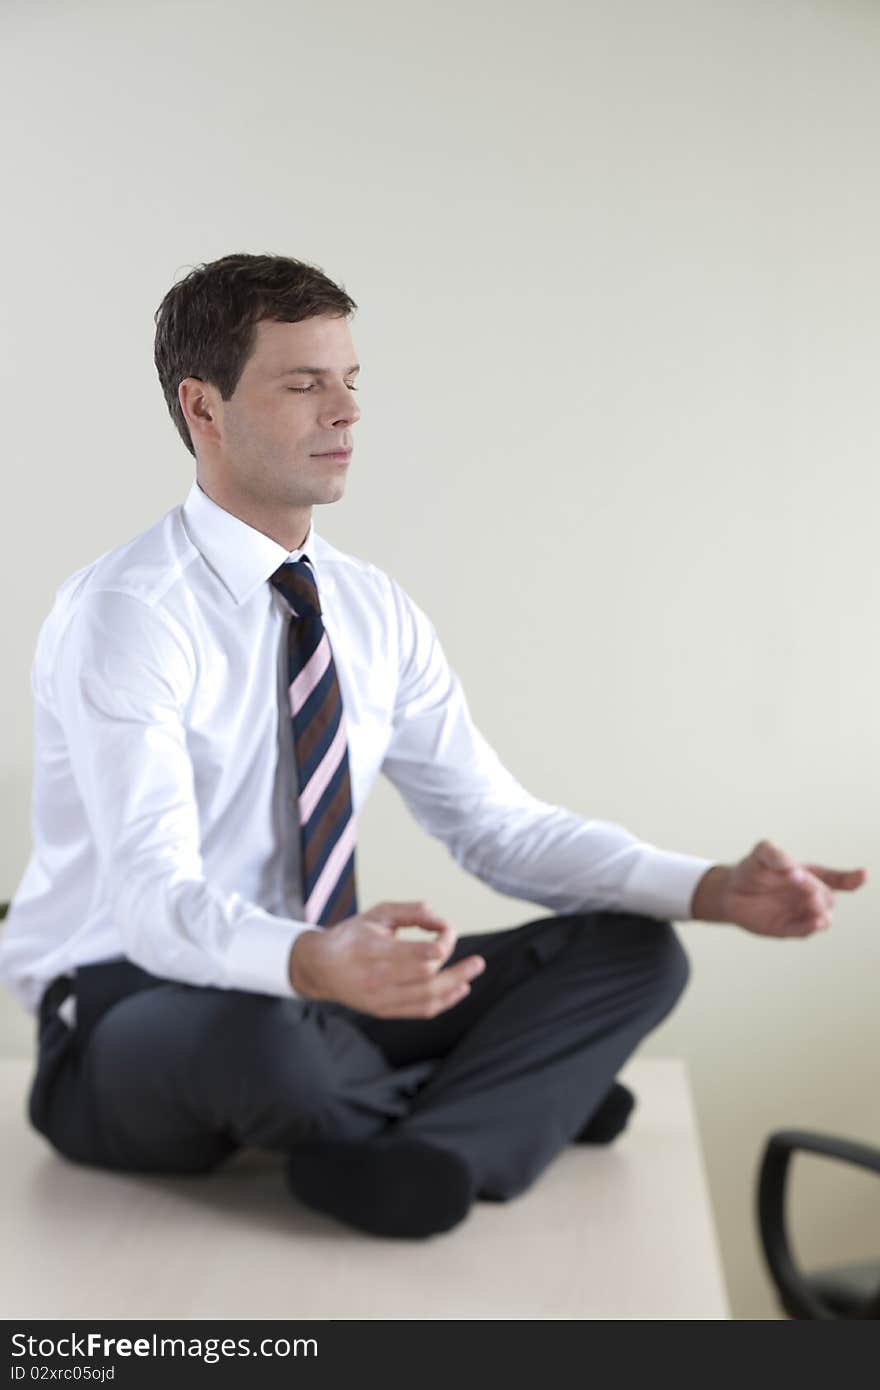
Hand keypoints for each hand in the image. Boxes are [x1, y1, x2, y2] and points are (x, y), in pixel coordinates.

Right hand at [288, 899, 485, 1016]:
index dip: (438, 946)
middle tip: (478, 961)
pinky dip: (443, 1002)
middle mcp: (373, 977)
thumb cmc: (351, 936)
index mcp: (369, 949)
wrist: (319, 968)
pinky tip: (460, 989)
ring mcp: (378, 999)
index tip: (447, 931)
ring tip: (473, 972)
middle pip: (425, 978)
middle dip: (456, 968)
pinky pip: (419, 1011)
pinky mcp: (382, 1011)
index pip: (412, 954)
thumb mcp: (375, 914)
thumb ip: (409, 911)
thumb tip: (438, 916)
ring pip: (425, 998)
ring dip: (455, 986)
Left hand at [691, 840, 867, 937]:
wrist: (728, 892)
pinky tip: (813, 923)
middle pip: (828, 898)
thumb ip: (775, 854)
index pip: (837, 878)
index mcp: (809, 876)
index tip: (863, 875)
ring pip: (823, 918)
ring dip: (821, 913)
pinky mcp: (787, 929)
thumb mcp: (760, 854)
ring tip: (813, 905)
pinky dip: (809, 927)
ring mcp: (799, 913)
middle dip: (820, 892)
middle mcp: (808, 895)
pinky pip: (803, 931)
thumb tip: (793, 868)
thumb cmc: (751, 870)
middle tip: (804, 884)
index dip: (851, 878)